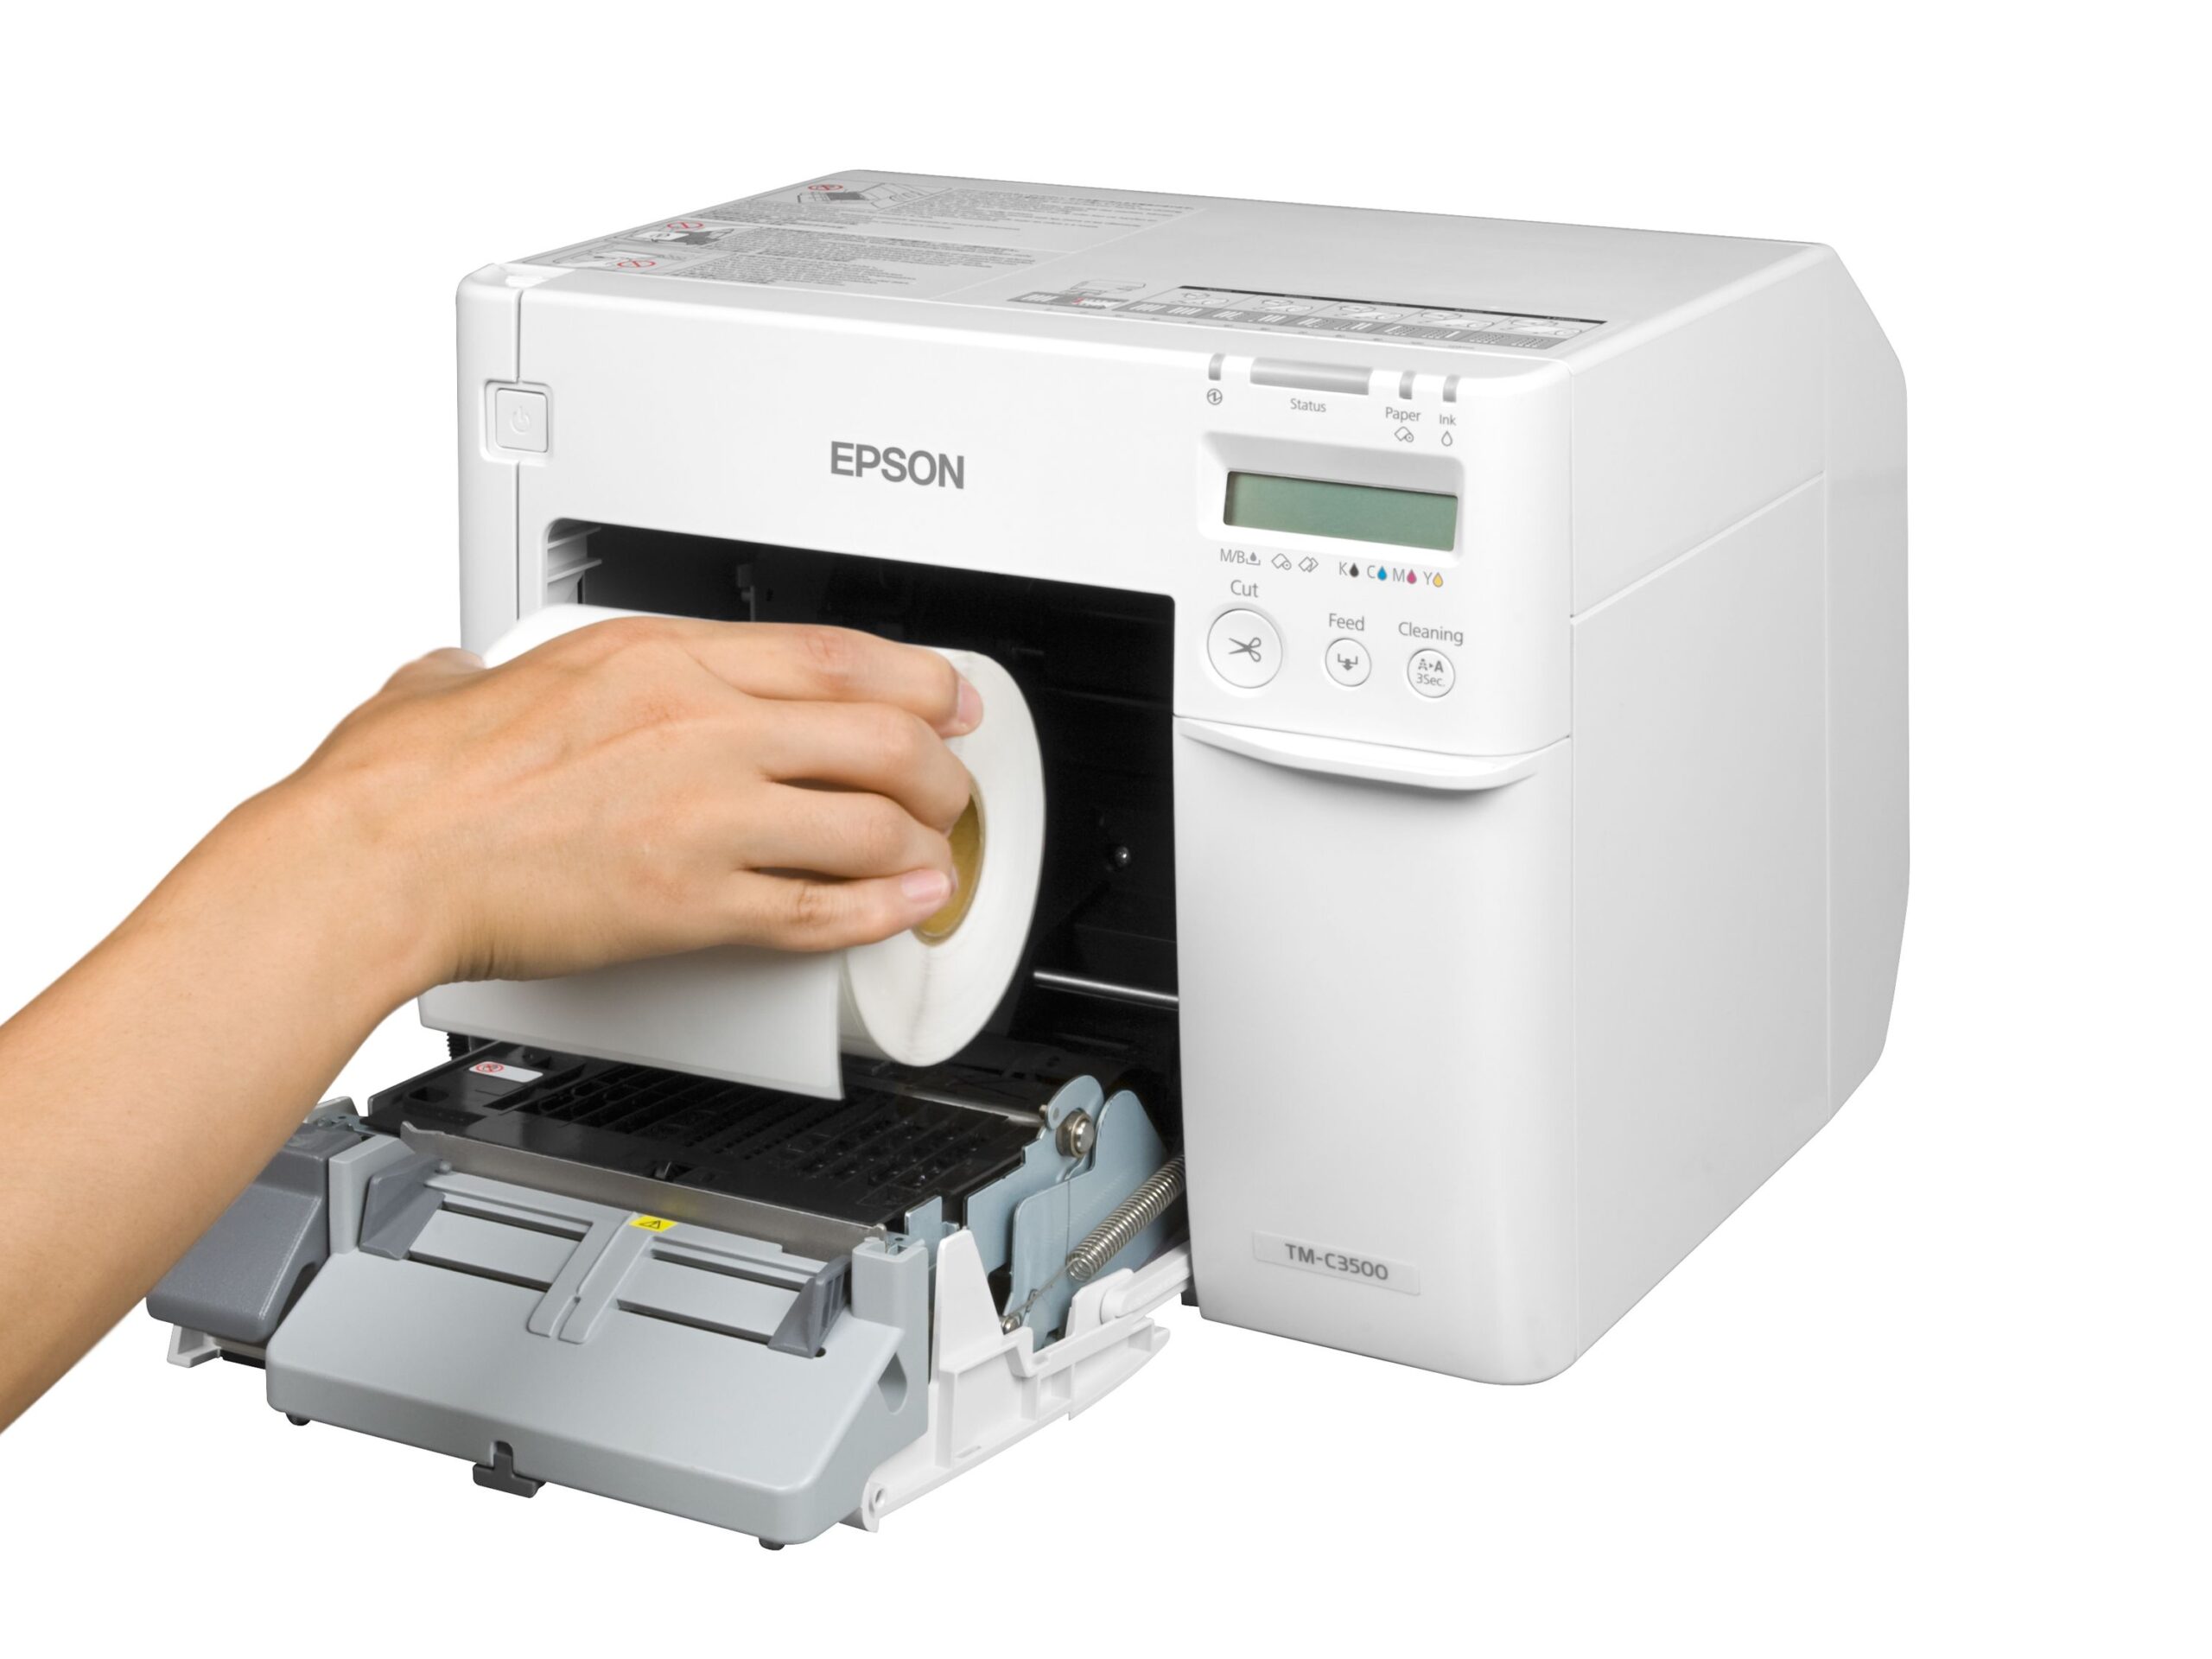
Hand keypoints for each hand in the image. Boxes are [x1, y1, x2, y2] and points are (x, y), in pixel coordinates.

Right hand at [262, 613, 980, 991]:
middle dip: (938, 767)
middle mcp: (696, 724)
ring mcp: (703, 813)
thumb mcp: (457, 680)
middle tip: (953, 788)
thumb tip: (459, 672)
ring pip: (869, 821)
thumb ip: (480, 669)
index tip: (946, 695)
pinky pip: (821, 908)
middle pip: (878, 733)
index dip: (914, 678)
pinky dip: (881, 910)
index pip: (829, 654)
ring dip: (923, 844)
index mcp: (652, 656)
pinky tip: (906, 908)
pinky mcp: (692, 901)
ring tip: (937, 858)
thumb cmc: (405, 783)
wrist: (377, 861)